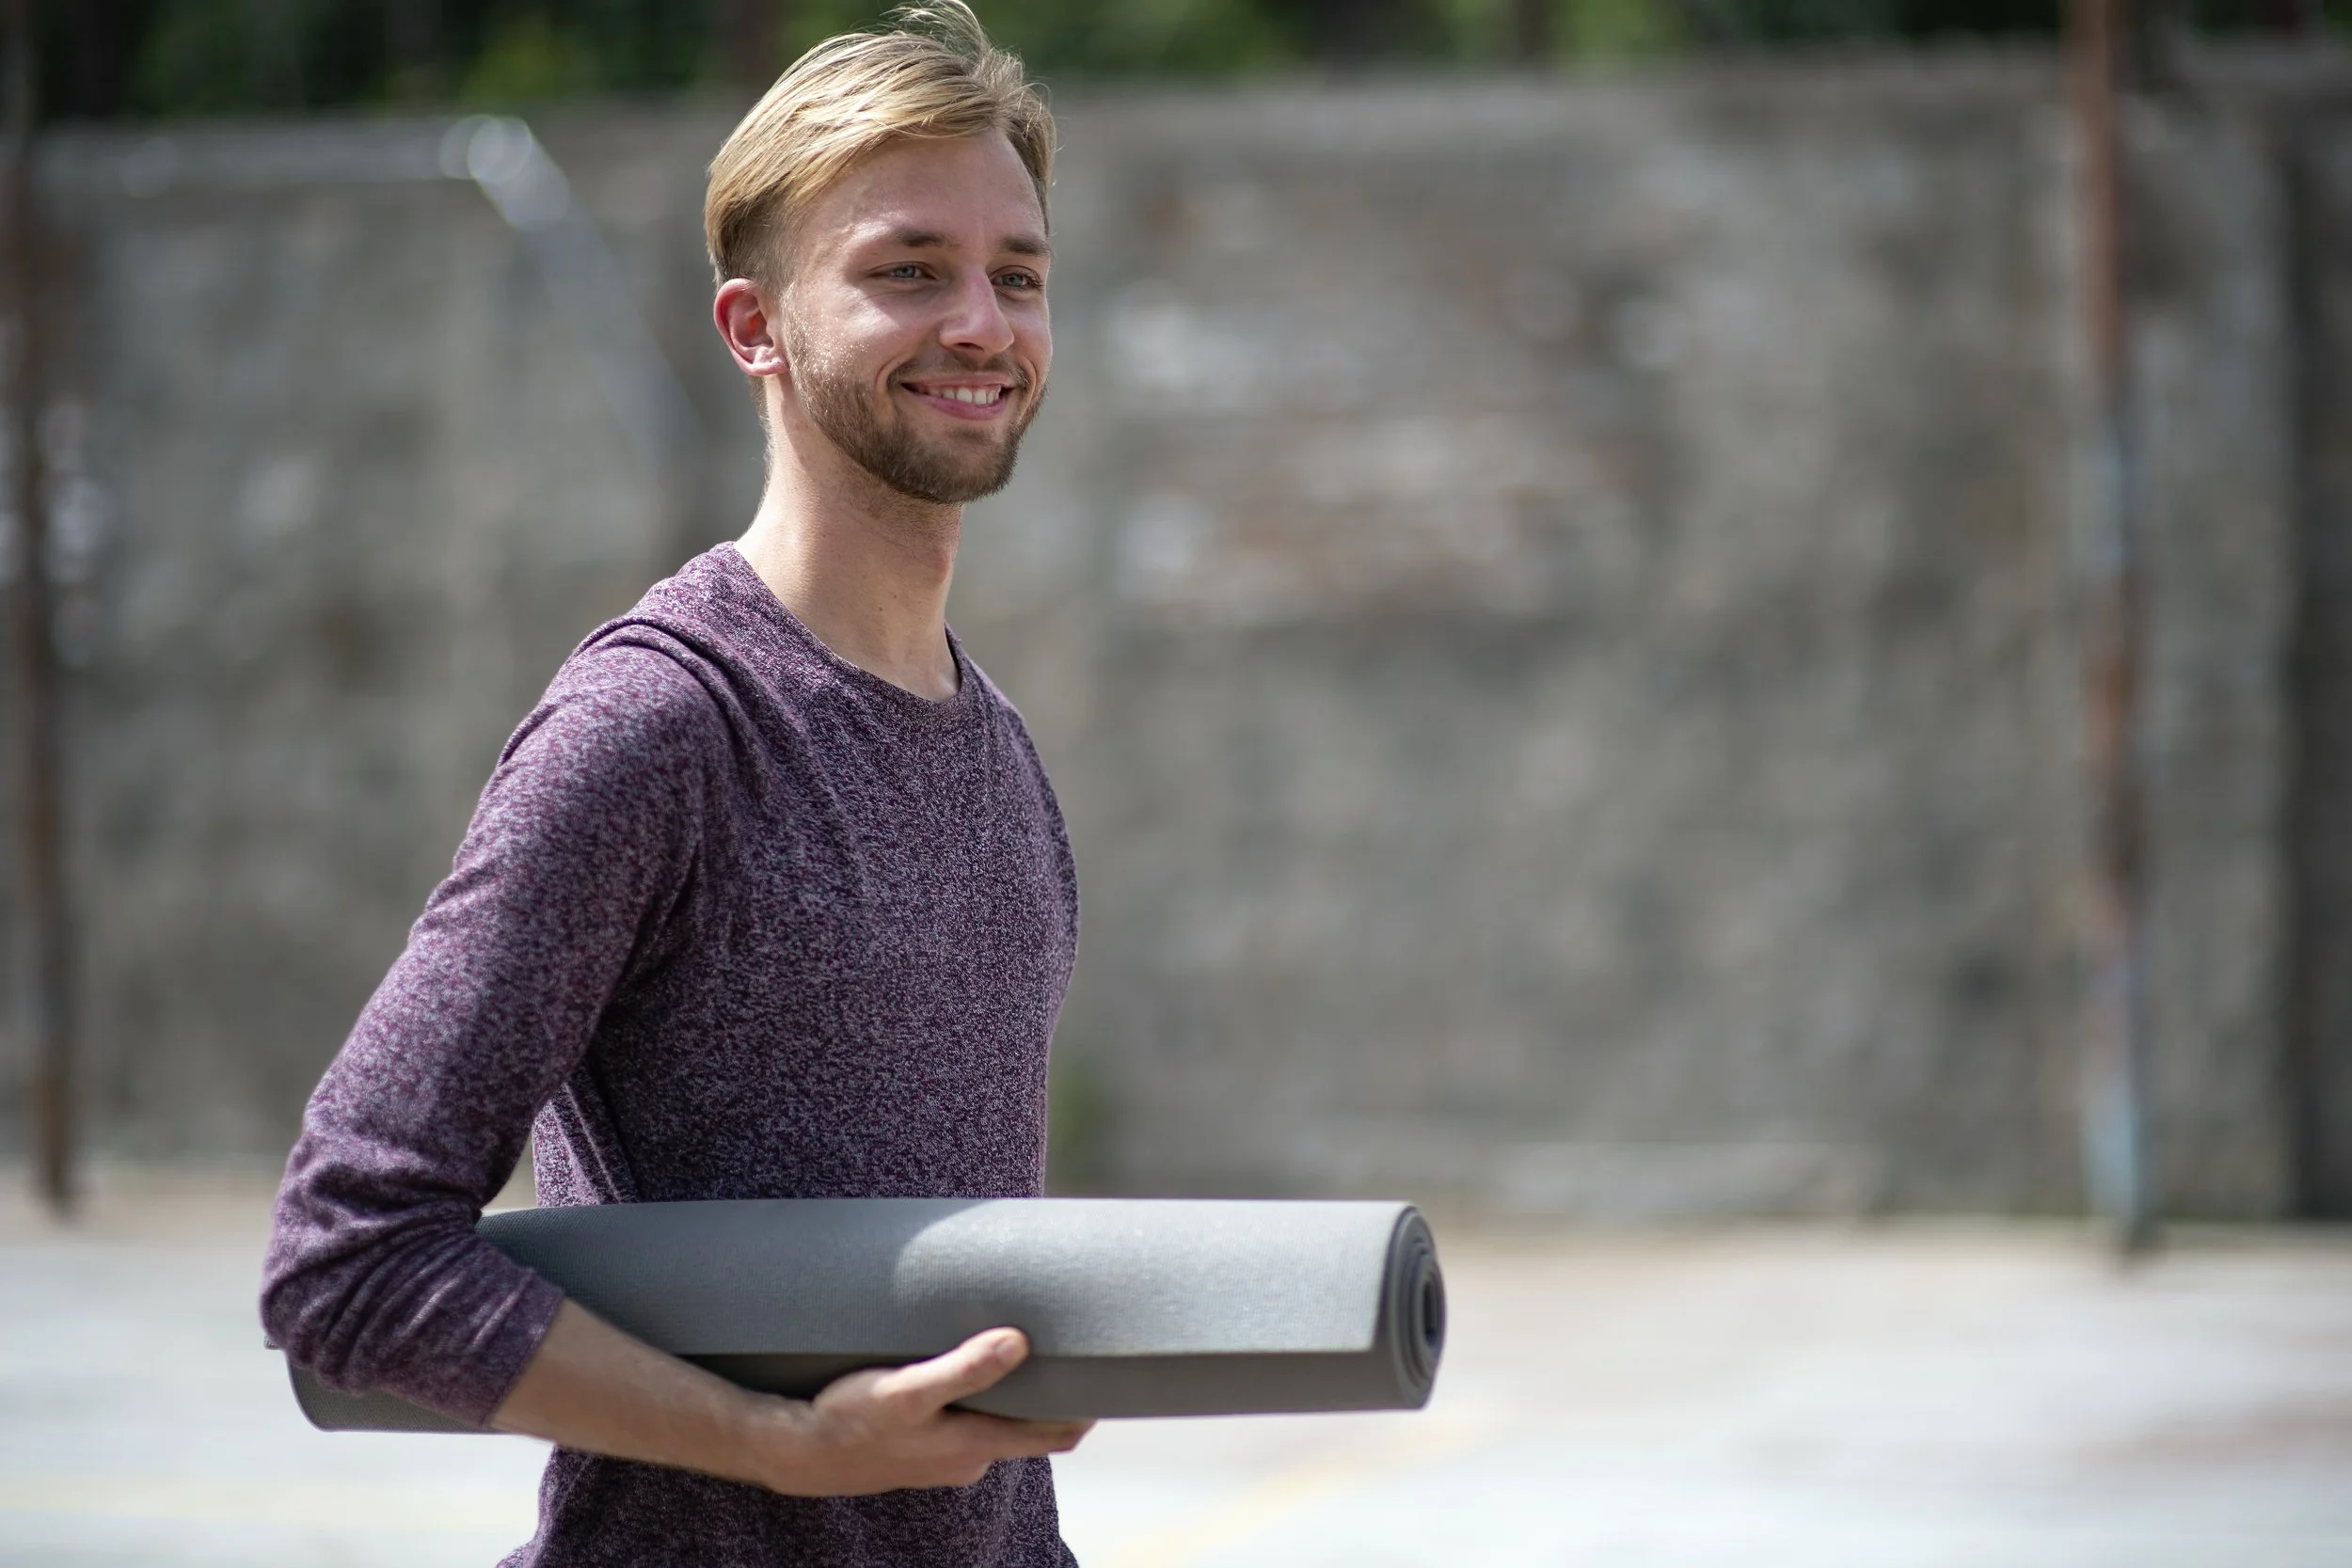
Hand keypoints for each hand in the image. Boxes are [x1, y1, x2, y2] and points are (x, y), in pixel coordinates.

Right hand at [750, 1327, 1092, 1495]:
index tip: (1114, 1369)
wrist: (800, 1453)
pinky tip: (973, 1367)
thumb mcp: (908, 1391)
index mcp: (977, 1445)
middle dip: (1056, 1393)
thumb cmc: (852, 1419)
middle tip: (1075, 1343)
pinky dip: (982, 1399)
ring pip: (1000, 1423)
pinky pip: (970, 1421)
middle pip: (1033, 1426)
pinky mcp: (926, 1446)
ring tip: (1030, 1344)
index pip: (1056, 1433)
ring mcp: (948, 1456)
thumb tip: (1019, 1343)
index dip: (1088, 1406)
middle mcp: (971, 1458)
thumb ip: (964, 1369)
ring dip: (1016, 1394)